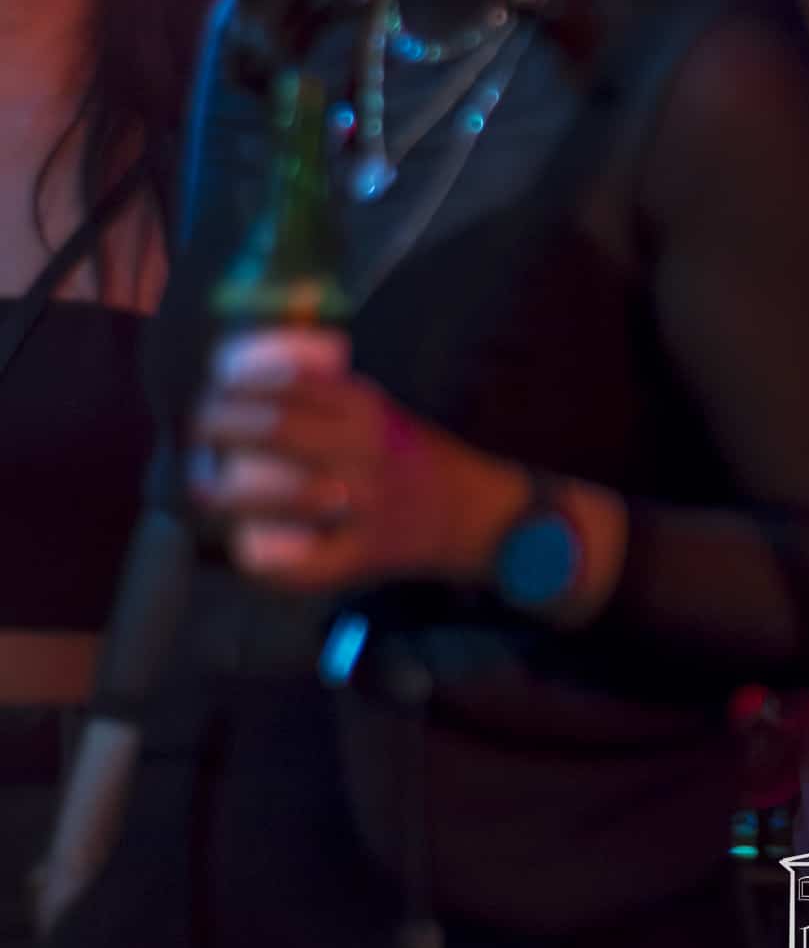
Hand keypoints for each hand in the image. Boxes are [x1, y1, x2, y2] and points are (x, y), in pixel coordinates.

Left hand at [189, 348, 525, 593]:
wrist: (470, 512)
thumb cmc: (409, 459)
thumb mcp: (378, 414)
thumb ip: (322, 400)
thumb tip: (238, 384)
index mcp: (370, 410)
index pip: (290, 382)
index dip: (237, 384)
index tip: (213, 390)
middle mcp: (369, 451)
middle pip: (277, 431)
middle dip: (218, 428)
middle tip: (198, 433)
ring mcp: (368, 505)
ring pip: (286, 498)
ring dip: (229, 496)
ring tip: (204, 491)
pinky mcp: (367, 553)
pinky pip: (309, 563)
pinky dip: (269, 564)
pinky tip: (242, 553)